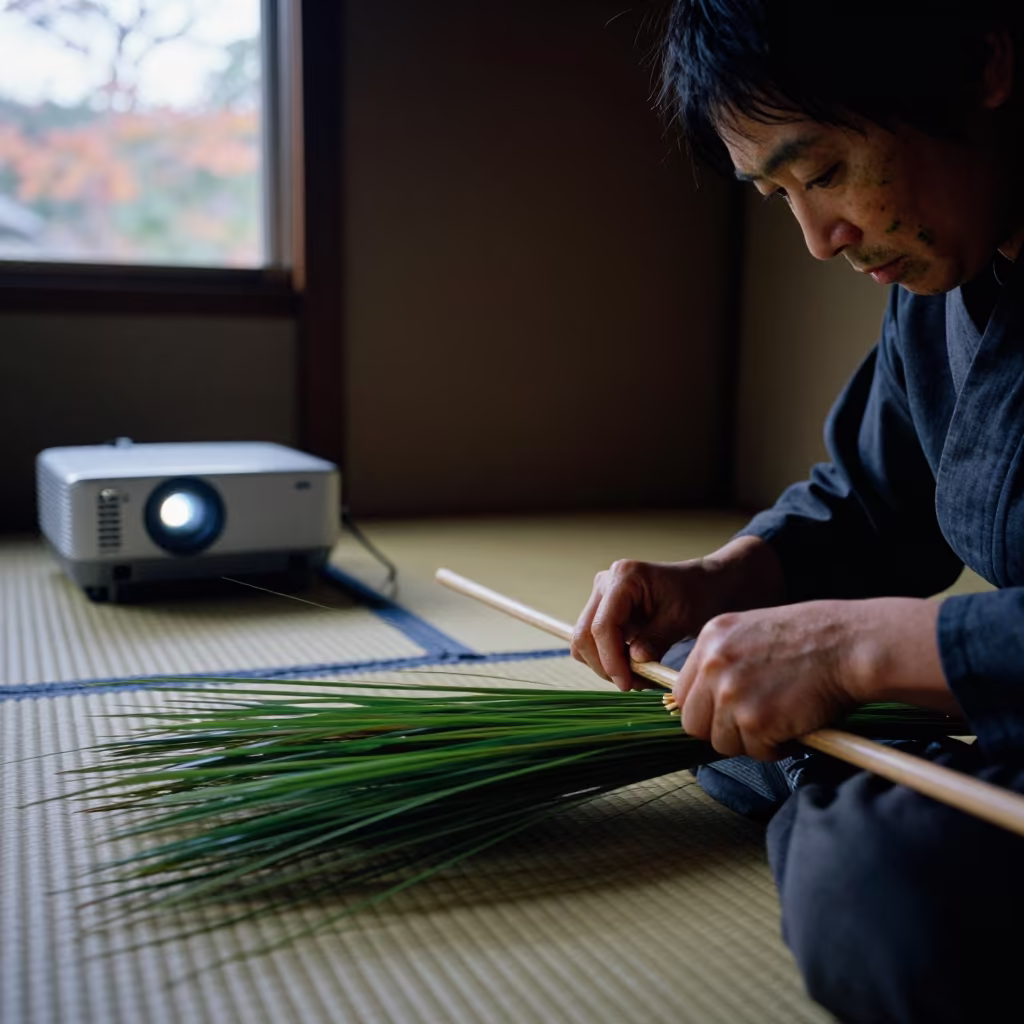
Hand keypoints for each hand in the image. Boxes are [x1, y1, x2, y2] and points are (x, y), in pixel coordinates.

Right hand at [570, 536, 785, 690]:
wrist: (704, 586)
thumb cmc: (697, 595)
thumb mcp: (681, 618)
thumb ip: (656, 639)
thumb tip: (634, 662)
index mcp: (624, 577)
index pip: (602, 626)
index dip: (611, 659)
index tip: (627, 683)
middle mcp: (605, 583)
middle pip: (585, 635)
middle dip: (605, 665)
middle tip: (633, 685)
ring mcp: (601, 596)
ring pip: (583, 642)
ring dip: (605, 665)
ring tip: (637, 678)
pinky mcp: (603, 611)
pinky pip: (593, 643)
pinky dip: (608, 660)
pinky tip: (632, 667)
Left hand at [673, 597, 954, 759]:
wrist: (852, 644)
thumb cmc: (815, 638)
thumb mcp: (754, 633)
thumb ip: (726, 661)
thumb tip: (709, 700)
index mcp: (711, 638)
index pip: (682, 692)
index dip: (705, 710)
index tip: (725, 715)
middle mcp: (713, 664)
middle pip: (693, 723)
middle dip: (722, 731)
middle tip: (754, 725)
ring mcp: (730, 693)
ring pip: (721, 742)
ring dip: (750, 741)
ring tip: (780, 722)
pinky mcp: (754, 720)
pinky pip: (754, 752)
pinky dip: (775, 749)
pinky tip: (793, 726)